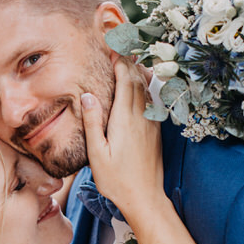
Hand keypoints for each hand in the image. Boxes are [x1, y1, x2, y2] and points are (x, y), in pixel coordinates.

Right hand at [81, 60, 165, 221]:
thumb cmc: (117, 180)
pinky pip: (152, 102)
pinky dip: (146, 87)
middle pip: (138, 80)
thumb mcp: (97, 154)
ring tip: (132, 58)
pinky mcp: (156, 132)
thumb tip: (88, 96)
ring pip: (147, 89)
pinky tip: (142, 86)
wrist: (145, 198)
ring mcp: (151, 124)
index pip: (126, 80)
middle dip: (130, 61)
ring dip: (139, 72)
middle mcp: (141, 117)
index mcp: (125, 119)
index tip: (114, 46)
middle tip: (121, 45)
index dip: (120, 61)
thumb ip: (93, 123)